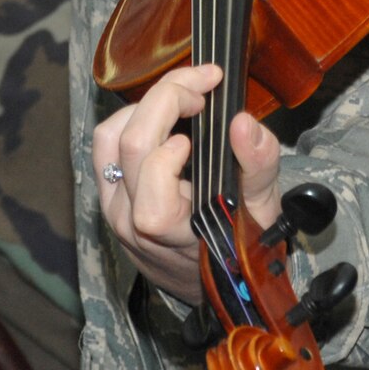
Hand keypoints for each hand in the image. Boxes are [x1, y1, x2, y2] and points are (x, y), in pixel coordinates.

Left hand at [92, 64, 280, 305]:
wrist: (215, 288)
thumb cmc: (240, 247)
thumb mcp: (264, 209)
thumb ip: (258, 166)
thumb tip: (242, 122)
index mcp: (166, 226)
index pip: (153, 164)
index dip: (176, 121)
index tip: (211, 96)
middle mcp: (129, 219)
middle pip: (129, 141)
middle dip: (165, 96)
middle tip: (201, 81)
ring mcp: (113, 209)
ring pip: (108, 140)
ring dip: (144, 107)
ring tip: (181, 97)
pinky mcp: (108, 199)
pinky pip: (105, 150)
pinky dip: (130, 122)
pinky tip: (161, 117)